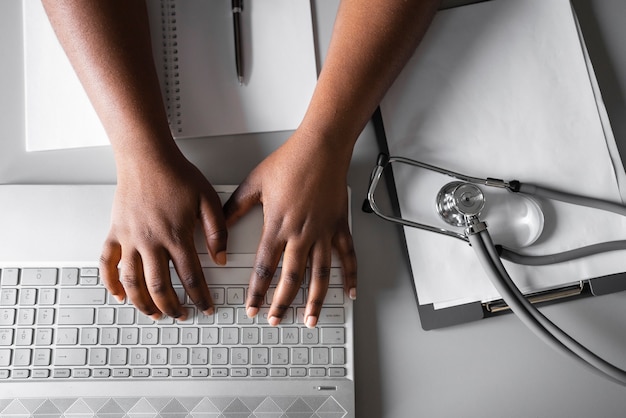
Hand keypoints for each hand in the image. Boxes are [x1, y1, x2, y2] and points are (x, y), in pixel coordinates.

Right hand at [100, 154, 227, 319]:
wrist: (146, 156)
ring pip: (132, 281)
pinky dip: (110, 282)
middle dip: (172, 307)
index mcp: (176, 234)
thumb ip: (216, 230)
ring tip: (155, 313)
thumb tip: (221, 257)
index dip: (200, 297)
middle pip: (160, 286)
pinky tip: (119, 295)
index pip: (191, 277)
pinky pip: (106, 263)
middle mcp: (151, 240)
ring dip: (143, 302)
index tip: (206, 307)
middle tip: (181, 315)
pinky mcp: (115, 232)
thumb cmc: (176, 175)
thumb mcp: (208, 199)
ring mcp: (129, 238)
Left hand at [223, 130, 356, 327]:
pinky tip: (349, 292)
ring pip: (320, 275)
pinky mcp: (339, 227)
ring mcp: (323, 232)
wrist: (321, 148)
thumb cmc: (290, 161)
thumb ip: (235, 207)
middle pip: (291, 278)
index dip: (257, 291)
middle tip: (276, 319)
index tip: (253, 307)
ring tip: (309, 318)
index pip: (264, 268)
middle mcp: (301, 234)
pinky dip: (350, 276)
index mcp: (278, 225)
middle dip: (282, 303)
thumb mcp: (254, 182)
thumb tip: (221, 225)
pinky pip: (348, 256)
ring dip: (314, 300)